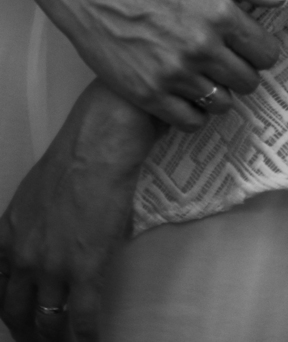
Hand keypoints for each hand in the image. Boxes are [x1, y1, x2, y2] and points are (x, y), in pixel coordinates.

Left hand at [0, 83, 154, 341]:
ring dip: (55, 337)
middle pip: (16, 311)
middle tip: (38, 338)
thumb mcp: (33, 194)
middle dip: (26, 331)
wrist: (98, 146)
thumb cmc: (73, 157)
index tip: (16, 317)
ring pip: (48, 321)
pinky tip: (92, 341)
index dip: (6, 309)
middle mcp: (23, 258)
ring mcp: (53, 268)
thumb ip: (31, 225)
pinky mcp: (85, 271)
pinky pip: (82, 318)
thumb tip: (48, 241)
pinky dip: (86, 335)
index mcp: (8, 236)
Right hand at [42, 0, 286, 130]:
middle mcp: (202, 47)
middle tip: (230, 65)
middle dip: (244, 74)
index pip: (266, 52)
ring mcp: (176, 74)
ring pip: (222, 104)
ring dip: (221, 94)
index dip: (262, 52)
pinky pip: (191, 121)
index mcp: (220, 13)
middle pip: (248, 81)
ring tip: (209, 80)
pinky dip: (195, 113)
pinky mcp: (151, 94)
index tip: (252, 50)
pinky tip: (189, 96)